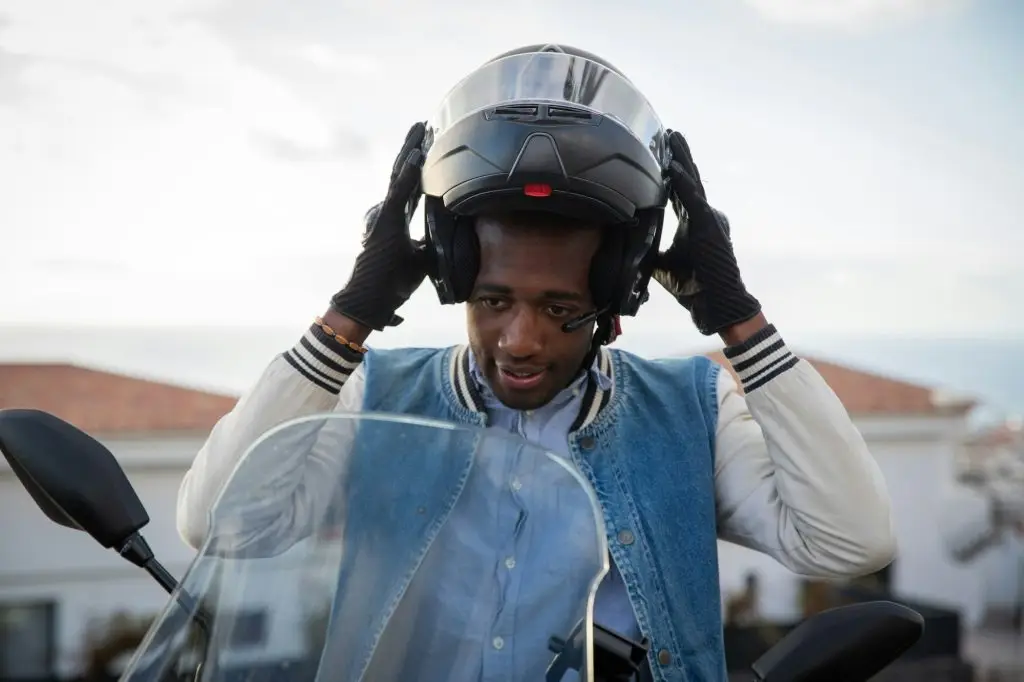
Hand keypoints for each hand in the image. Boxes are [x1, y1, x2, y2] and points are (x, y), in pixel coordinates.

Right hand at [329, 122, 429, 330]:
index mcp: (397, 219)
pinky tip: (417, 155)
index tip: (428, 144)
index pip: (411, 186)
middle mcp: (388, 212)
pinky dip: (409, 173)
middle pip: (403, 173)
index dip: (420, 165)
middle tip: (425, 125)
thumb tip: (449, 235)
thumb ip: (429, 243)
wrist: (368, 301)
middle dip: (414, 148)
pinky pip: (400, 193)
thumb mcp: (420, 260)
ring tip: (422, 131)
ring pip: (399, 177)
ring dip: (411, 153)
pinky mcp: (385, 222)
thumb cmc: (390, 284)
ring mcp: (384, 215)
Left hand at [653, 130, 761, 336]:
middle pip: (689, 180)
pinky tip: (676, 170)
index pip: (680, 191)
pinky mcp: (710, 228)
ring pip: (694, 185)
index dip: (672, 172)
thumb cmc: (692, 286)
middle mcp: (702, 216)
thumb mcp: (663, 265)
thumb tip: (629, 245)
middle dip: (679, 156)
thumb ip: (650, 250)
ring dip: (683, 162)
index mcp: (692, 223)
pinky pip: (696, 202)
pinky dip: (686, 186)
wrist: (714, 304)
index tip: (662, 152)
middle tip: (670, 133)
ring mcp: (709, 220)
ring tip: (674, 139)